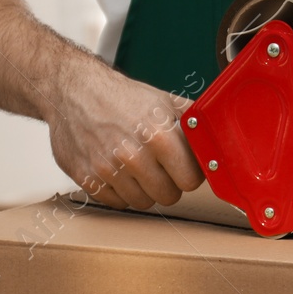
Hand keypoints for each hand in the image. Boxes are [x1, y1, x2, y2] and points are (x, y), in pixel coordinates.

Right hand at [46, 60, 204, 209]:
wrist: (73, 90)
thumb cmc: (120, 96)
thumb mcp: (164, 101)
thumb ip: (193, 123)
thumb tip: (219, 137)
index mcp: (158, 135)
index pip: (191, 180)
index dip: (190, 174)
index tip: (184, 167)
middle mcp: (132, 155)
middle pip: (168, 196)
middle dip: (169, 183)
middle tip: (161, 166)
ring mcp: (107, 169)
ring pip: (143, 202)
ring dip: (145, 189)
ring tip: (138, 167)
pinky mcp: (87, 178)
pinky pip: (116, 203)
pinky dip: (120, 192)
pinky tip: (118, 171)